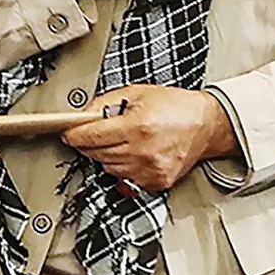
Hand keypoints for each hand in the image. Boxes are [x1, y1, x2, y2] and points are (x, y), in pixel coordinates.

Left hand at [60, 85, 238, 191]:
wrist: (206, 124)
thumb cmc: (175, 106)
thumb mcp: (136, 93)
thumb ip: (105, 102)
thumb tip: (83, 114)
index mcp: (137, 126)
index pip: (91, 136)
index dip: (74, 134)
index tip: (67, 133)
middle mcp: (143, 151)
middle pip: (97, 154)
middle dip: (89, 143)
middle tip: (93, 132)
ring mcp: (151, 170)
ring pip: (108, 168)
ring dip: (105, 155)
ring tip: (120, 140)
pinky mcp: (157, 182)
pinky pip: (125, 178)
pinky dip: (122, 167)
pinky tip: (131, 152)